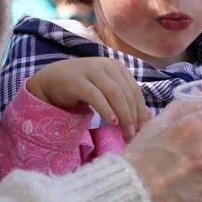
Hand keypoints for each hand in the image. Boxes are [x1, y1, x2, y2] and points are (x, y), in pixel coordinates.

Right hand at [27, 58, 150, 138]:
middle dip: (133, 116)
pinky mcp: (78, 81)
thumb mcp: (107, 92)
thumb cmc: (83, 87)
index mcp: (117, 67)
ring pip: (115, 94)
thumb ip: (125, 101)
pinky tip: (112, 122)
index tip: (143, 129)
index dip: (140, 110)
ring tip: (125, 132)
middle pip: (126, 93)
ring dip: (123, 115)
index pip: (134, 90)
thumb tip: (148, 117)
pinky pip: (96, 96)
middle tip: (133, 135)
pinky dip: (106, 110)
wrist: (53, 79)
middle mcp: (107, 66)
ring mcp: (92, 71)